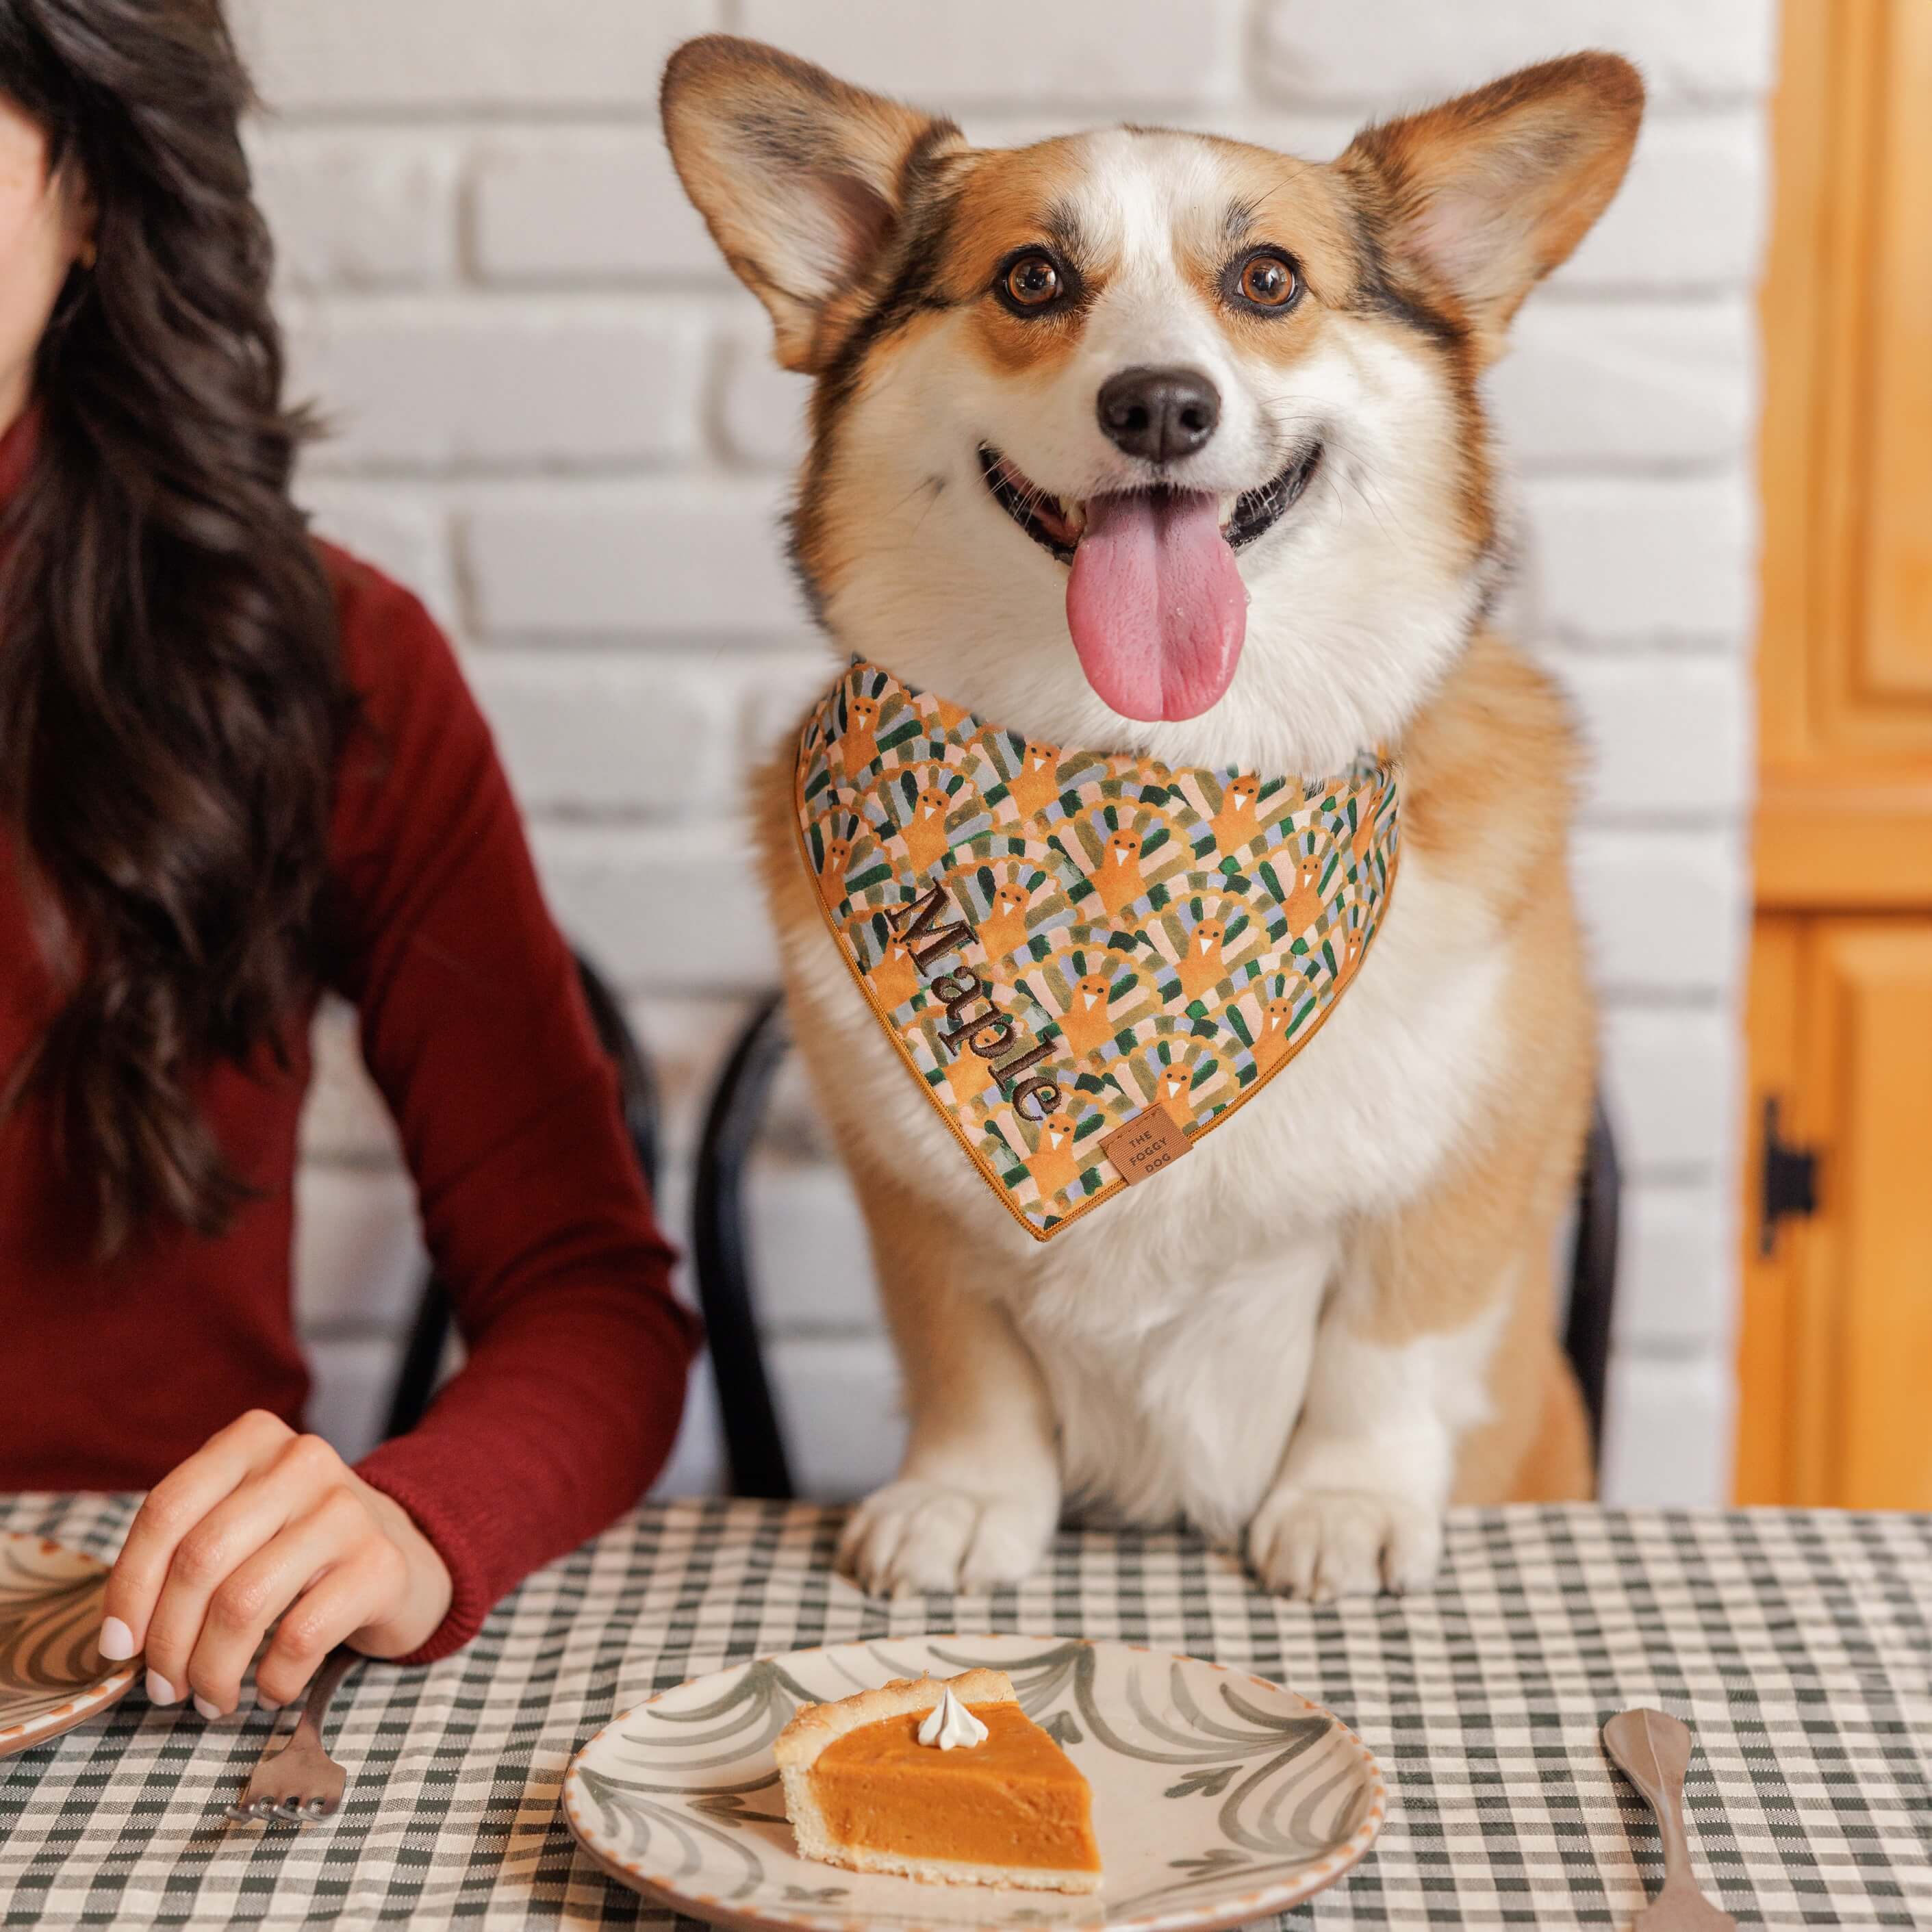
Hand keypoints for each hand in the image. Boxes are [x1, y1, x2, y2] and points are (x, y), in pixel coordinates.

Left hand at [96, 1410, 452, 1715]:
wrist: (407, 1551)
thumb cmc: (299, 1547)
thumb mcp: (242, 1521)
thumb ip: (184, 1553)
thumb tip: (121, 1642)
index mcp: (253, 1441)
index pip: (166, 1511)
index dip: (129, 1588)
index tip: (119, 1648)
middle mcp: (301, 1462)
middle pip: (200, 1561)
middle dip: (168, 1642)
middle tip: (166, 1688)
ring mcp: (347, 1510)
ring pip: (244, 1603)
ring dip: (213, 1672)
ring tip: (211, 1700)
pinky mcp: (380, 1564)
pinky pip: (301, 1637)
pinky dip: (273, 1681)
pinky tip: (271, 1690)